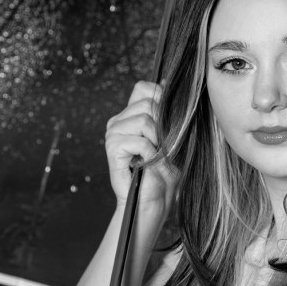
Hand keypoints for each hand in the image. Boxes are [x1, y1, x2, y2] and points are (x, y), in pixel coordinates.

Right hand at [105, 80, 178, 219]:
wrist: (152, 203)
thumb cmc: (164, 173)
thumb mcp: (173, 138)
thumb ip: (169, 111)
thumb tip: (168, 82)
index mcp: (130, 115)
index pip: (143, 87)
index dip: (160, 98)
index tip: (169, 121)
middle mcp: (118, 121)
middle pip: (148, 103)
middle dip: (163, 125)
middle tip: (163, 147)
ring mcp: (113, 133)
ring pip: (144, 119)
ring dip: (158, 141)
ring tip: (155, 157)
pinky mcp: (112, 148)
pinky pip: (139, 140)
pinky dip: (151, 154)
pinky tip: (147, 165)